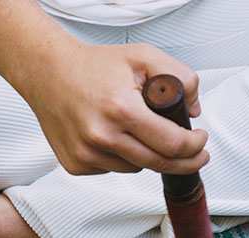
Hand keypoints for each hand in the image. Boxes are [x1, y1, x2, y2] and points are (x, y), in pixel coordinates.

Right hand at [30, 39, 208, 174]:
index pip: (172, 143)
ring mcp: (87, 154)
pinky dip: (121, 157)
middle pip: (159, 164)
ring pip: (137, 168)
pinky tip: (112, 135)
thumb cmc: (93, 66)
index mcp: (121, 109)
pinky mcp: (76, 165)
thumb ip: (179, 78)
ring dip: (147, 155)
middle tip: (196, 154)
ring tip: (136, 130)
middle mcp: (102, 135)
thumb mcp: (143, 57)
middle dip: (185, 161)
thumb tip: (193, 110)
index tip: (201, 141)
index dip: (194, 147)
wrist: (47, 73)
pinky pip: (113, 169)